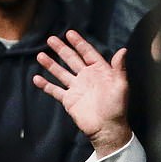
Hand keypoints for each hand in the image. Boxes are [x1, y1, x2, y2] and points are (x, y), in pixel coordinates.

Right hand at [33, 30, 131, 157]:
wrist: (107, 128)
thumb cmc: (117, 107)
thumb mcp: (121, 85)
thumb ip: (119, 68)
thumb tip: (123, 50)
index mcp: (99, 72)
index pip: (88, 53)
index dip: (79, 43)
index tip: (69, 33)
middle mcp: (86, 77)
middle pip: (72, 60)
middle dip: (62, 49)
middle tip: (51, 39)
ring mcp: (76, 88)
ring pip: (61, 72)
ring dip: (51, 64)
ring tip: (40, 55)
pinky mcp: (69, 100)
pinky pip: (55, 90)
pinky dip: (45, 85)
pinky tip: (36, 78)